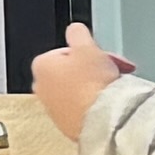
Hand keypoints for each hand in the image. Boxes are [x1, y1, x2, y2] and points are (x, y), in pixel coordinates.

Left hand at [27, 22, 129, 136]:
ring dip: (96, 85)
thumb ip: (78, 32)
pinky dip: (95, 104)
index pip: (68, 50)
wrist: (103, 120)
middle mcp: (42, 89)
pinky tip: (107, 103)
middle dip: (94, 68)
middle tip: (111, 69)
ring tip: (112, 87)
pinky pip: (83, 107)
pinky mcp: (67, 125)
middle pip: (73, 70)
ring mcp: (54, 109)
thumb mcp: (87, 46)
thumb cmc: (92, 85)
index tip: (101, 55)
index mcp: (41, 65)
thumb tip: (75, 30)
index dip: (89, 51)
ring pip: (79, 89)